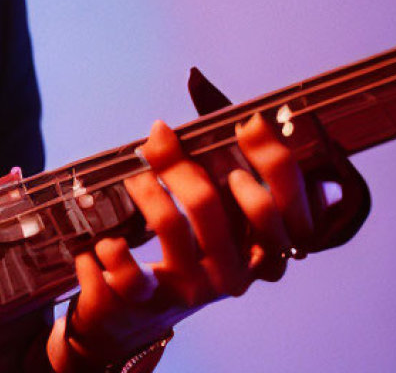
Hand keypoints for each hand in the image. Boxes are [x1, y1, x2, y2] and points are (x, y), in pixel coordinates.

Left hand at [47, 113, 312, 370]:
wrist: (135, 313)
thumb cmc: (184, 242)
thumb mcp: (210, 200)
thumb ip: (213, 149)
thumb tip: (198, 83)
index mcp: (263, 247)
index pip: (288, 205)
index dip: (272, 161)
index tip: (248, 123)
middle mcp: (236, 272)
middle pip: (210, 205)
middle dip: (178, 165)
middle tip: (159, 141)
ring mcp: (194, 289)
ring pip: (169, 225)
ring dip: (143, 190)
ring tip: (131, 175)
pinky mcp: (150, 301)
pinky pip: (130, 275)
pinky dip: (113, 250)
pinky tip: (107, 238)